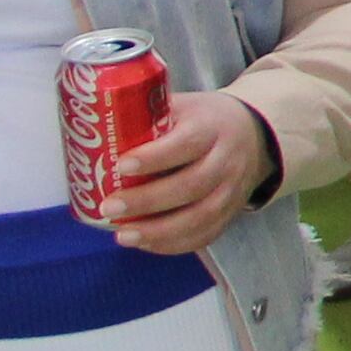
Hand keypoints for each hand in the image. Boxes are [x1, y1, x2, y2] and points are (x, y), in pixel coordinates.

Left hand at [102, 90, 273, 257]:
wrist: (255, 134)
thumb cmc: (204, 120)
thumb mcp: (184, 106)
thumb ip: (150, 115)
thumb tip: (96, 126)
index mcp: (212, 128)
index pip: (186, 144)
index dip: (154, 157)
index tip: (121, 164)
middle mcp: (227, 160)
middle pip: (191, 185)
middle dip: (147, 200)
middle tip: (109, 207)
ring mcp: (232, 190)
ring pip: (200, 217)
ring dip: (159, 231)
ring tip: (123, 236)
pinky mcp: (231, 212)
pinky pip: (205, 235)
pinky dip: (173, 244)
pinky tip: (145, 244)